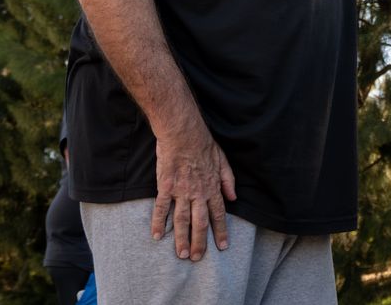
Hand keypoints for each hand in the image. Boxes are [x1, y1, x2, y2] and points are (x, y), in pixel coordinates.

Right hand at [151, 128, 236, 260]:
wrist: (184, 133)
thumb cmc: (204, 144)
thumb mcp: (223, 160)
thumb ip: (229, 180)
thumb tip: (234, 198)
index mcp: (213, 187)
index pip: (219, 214)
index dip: (221, 231)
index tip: (222, 246)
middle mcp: (198, 193)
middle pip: (200, 223)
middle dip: (200, 242)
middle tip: (197, 258)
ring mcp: (181, 191)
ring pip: (182, 220)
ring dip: (182, 239)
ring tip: (182, 254)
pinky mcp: (166, 187)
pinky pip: (161, 208)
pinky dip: (158, 223)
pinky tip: (156, 236)